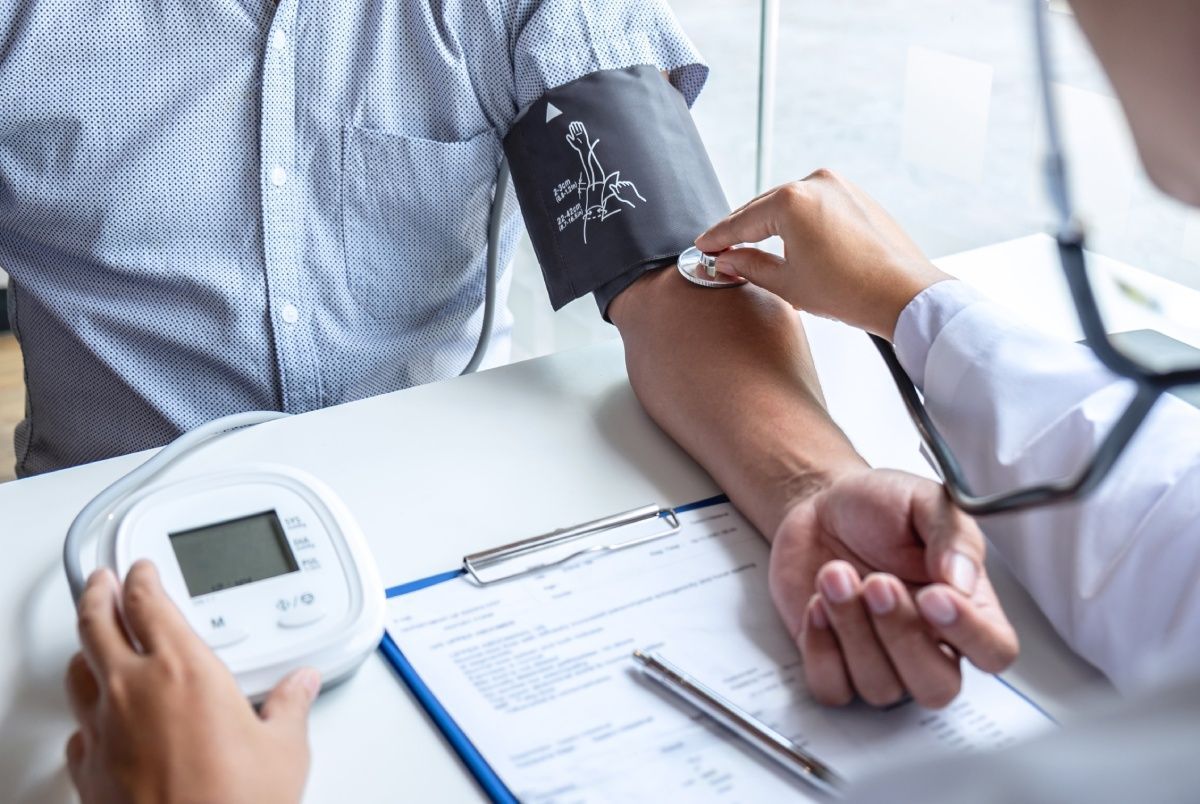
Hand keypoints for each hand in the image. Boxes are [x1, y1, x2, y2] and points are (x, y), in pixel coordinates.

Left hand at [65, 562, 317, 803]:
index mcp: (184, 670)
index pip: (149, 603)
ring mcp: (103, 730)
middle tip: (102, 581)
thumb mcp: (283, 750)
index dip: (142, 579)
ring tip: (94, 639)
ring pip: (78, 670)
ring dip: (86, 647)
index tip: (141, 571)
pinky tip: (95, 718)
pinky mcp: (88, 770)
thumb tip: (302, 686)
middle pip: (97, 623)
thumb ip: (290, 707)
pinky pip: (76, 728)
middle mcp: (133, 690)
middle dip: (98, 594)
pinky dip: (83, 713)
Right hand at [695, 169, 952, 338]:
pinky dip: (797, 222)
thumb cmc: (851, 290)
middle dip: (742, 230)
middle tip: (721, 250)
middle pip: (763, 207)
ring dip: (770, 225)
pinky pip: (815, 205)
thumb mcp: (787, 283)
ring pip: (789, 205)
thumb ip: (749, 265)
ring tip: (752, 249)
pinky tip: (788, 242)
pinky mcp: (857, 197)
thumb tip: (729, 260)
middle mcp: (816, 183)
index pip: (742, 221)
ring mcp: (840, 186)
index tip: (703, 246)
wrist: (903, 294)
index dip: (718, 238)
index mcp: (792, 201)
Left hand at [768, 469, 1017, 707]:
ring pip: (881, 687)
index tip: (934, 595)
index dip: (970, 634)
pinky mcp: (833, 663)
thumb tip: (964, 579)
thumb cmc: (879, 507)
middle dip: (901, 635)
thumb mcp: (924, 501)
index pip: (994, 652)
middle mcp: (928, 642)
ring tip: (834, 574)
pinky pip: (832, 688)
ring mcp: (880, 658)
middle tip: (876, 582)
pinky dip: (821, 649)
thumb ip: (952, 535)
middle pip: (936, 687)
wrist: (820, 504)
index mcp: (966, 607)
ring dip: (852, 629)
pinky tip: (816, 603)